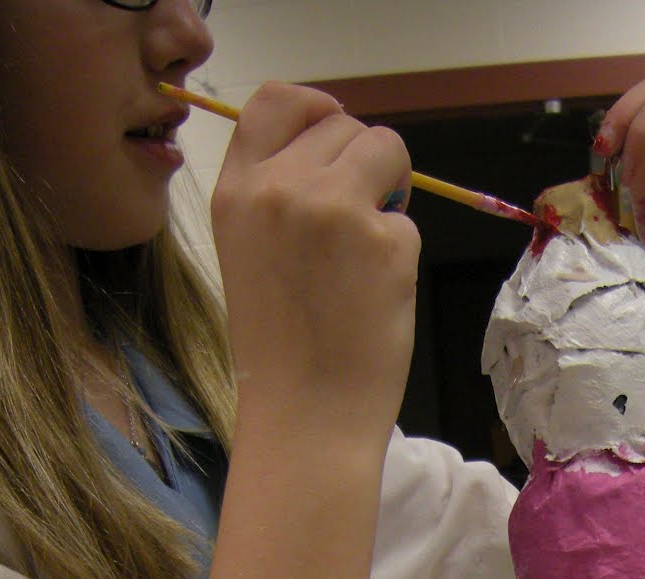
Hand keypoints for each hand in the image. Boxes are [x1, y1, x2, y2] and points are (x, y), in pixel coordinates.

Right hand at [211, 82, 418, 439]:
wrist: (306, 414)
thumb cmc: (281, 349)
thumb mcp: (252, 254)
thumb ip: (280, 196)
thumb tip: (336, 151)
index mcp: (237, 191)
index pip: (275, 98)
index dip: (317, 107)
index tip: (339, 131)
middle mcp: (281, 188)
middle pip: (343, 124)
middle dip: (364, 162)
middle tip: (358, 223)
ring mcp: (334, 209)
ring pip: (387, 150)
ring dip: (391, 190)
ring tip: (368, 252)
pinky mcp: (385, 240)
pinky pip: (407, 222)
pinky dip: (400, 255)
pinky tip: (375, 297)